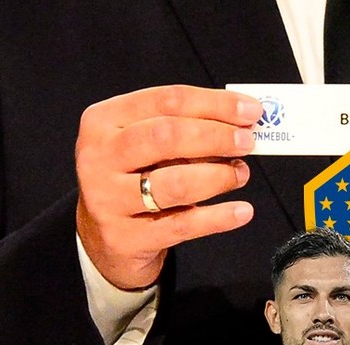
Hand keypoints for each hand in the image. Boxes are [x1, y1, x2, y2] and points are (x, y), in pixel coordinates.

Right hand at [75, 85, 263, 288]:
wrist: (101, 236)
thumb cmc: (132, 178)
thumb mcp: (145, 145)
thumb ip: (186, 129)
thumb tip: (241, 124)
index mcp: (103, 120)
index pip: (166, 101)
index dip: (214, 104)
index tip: (250, 110)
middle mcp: (99, 157)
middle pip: (166, 137)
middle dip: (216, 136)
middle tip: (247, 141)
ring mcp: (108, 200)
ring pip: (175, 183)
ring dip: (218, 176)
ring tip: (241, 174)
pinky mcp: (126, 238)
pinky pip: (182, 225)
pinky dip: (218, 217)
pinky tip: (241, 211)